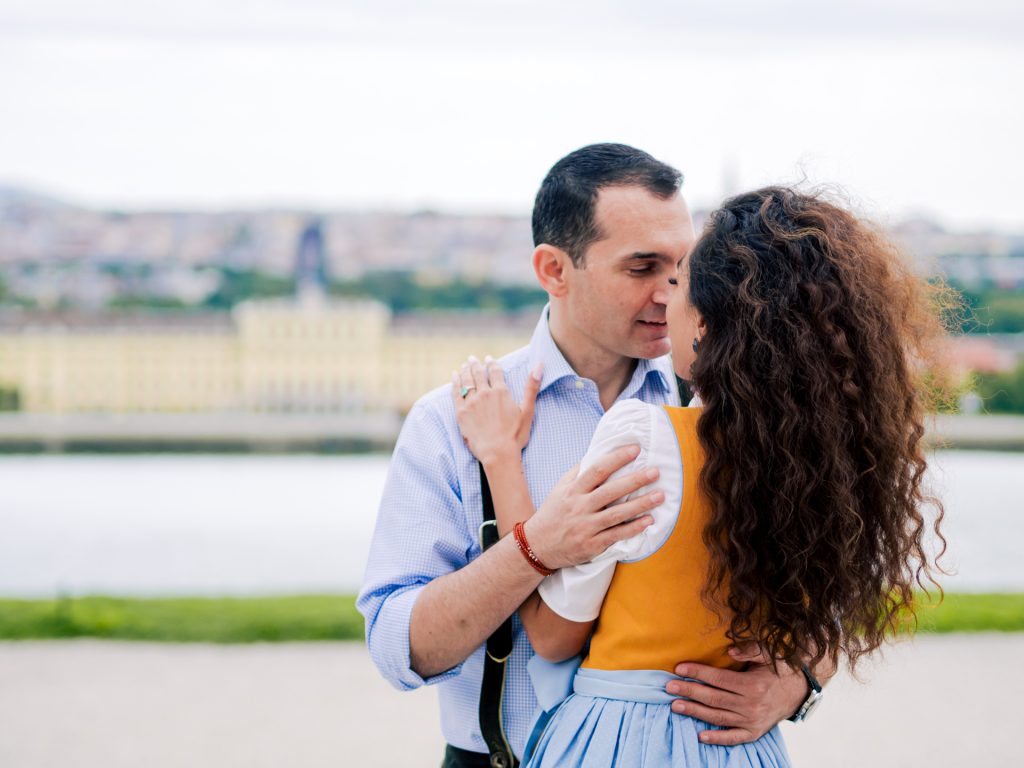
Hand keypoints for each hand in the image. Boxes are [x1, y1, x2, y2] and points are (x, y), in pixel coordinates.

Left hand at [451, 356, 541, 464]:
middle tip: (472, 359)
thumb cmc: (515, 435)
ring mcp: (471, 403)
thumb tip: (539, 365)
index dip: (491, 364)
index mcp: (501, 392)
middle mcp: (485, 394)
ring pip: (467, 381)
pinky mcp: (461, 413)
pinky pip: (456, 393)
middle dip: (475, 364)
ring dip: (466, 371)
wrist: (498, 453)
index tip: (488, 359)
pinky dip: (455, 382)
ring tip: (465, 365)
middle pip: (478, 374)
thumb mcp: (528, 411)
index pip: (495, 371)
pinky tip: (454, 376)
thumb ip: (531, 387)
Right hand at [524, 445, 662, 569]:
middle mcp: (580, 507)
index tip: (635, 449)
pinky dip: (633, 528)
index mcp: (573, 491)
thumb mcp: (559, 490)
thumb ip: (577, 473)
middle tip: (655, 472)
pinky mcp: (591, 545)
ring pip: (617, 514)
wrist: (536, 546)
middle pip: (611, 491)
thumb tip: (595, 454)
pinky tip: (649, 521)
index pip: (597, 470)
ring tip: (659, 496)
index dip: (617, 458)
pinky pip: (616, 535)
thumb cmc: (552, 514)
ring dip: (640, 505)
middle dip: (635, 480)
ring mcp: (586, 527)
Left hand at [666, 645, 807, 745]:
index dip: (697, 673)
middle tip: (668, 687)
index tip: (678, 668)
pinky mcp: (755, 732)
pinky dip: (717, 738)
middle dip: (689, 691)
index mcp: (752, 685)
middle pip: (713, 698)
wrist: (800, 690)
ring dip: (695, 712)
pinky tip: (700, 736)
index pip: (718, 679)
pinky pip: (733, 737)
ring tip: (675, 706)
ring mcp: (752, 721)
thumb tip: (729, 651)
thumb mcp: (768, 654)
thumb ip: (749, 650)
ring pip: (718, 717)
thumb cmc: (780, 668)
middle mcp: (751, 705)